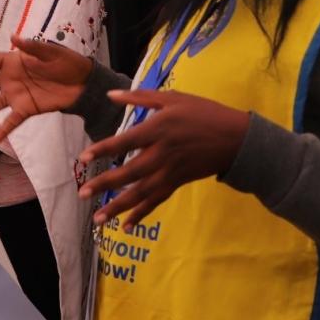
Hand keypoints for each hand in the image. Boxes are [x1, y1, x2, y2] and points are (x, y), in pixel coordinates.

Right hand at [0, 35, 93, 144]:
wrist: (84, 83)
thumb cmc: (67, 62)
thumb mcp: (51, 52)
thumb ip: (32, 47)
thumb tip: (14, 38)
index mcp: (12, 61)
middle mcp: (9, 79)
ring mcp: (15, 96)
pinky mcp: (26, 110)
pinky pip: (11, 122)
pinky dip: (1, 131)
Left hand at [79, 89, 250, 228]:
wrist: (237, 138)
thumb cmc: (204, 112)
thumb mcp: (173, 98)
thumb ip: (140, 97)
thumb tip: (110, 94)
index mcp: (159, 129)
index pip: (125, 141)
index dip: (104, 149)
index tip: (82, 157)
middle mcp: (162, 153)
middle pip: (129, 172)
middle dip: (104, 184)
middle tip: (82, 193)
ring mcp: (171, 171)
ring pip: (141, 192)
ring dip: (118, 206)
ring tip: (97, 218)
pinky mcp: (178, 182)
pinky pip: (157, 201)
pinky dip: (142, 214)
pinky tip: (126, 225)